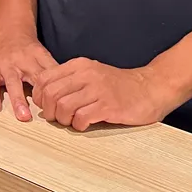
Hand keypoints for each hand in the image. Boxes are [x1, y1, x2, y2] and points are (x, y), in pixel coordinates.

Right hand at [0, 25, 56, 121]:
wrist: (8, 30)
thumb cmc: (27, 48)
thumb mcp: (42, 55)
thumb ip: (52, 72)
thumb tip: (70, 91)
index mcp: (39, 58)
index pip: (51, 74)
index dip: (57, 90)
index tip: (63, 105)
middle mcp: (24, 61)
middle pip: (34, 79)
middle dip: (41, 96)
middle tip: (47, 113)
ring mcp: (7, 65)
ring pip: (13, 83)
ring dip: (18, 100)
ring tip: (23, 116)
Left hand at [33, 58, 171, 131]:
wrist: (152, 88)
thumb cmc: (121, 85)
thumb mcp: (93, 74)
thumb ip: (71, 81)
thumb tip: (46, 96)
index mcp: (79, 65)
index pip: (45, 78)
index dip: (39, 96)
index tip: (45, 106)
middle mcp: (86, 74)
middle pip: (50, 93)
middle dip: (48, 110)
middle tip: (56, 118)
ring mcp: (97, 90)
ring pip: (62, 106)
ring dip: (62, 119)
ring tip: (71, 121)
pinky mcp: (108, 106)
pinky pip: (81, 118)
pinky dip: (78, 125)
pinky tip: (85, 124)